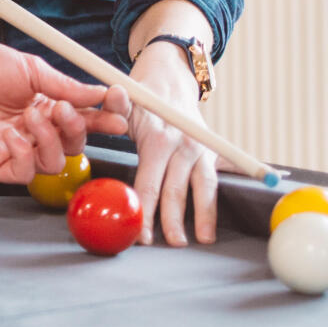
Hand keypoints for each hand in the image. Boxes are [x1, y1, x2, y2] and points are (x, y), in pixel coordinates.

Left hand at [0, 39, 129, 182]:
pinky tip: (10, 134)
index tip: (119, 112)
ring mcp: (17, 149)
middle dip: (77, 129)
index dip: (105, 120)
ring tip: (30, 115)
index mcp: (48, 107)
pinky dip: (23, 154)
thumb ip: (66, 87)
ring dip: (49, 140)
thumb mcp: (32, 70)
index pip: (85, 121)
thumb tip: (101, 94)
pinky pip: (24, 174)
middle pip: (74, 146)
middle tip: (64, 108)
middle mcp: (36, 131)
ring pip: (54, 164)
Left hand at [125, 43, 220, 246]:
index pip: (150, 182)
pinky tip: (211, 227)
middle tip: (168, 246)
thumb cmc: (143, 99)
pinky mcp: (211, 153)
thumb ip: (116, 105)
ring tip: (200, 240)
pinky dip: (213, 205)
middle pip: (175, 191)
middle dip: (170, 221)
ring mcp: (200, 149)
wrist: (172, 81)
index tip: (142, 236)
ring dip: (201, 217)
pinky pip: (213, 182)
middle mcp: (182, 145)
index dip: (145, 210)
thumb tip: (114, 93)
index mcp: (158, 138)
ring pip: (201, 188)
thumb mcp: (127, 101)